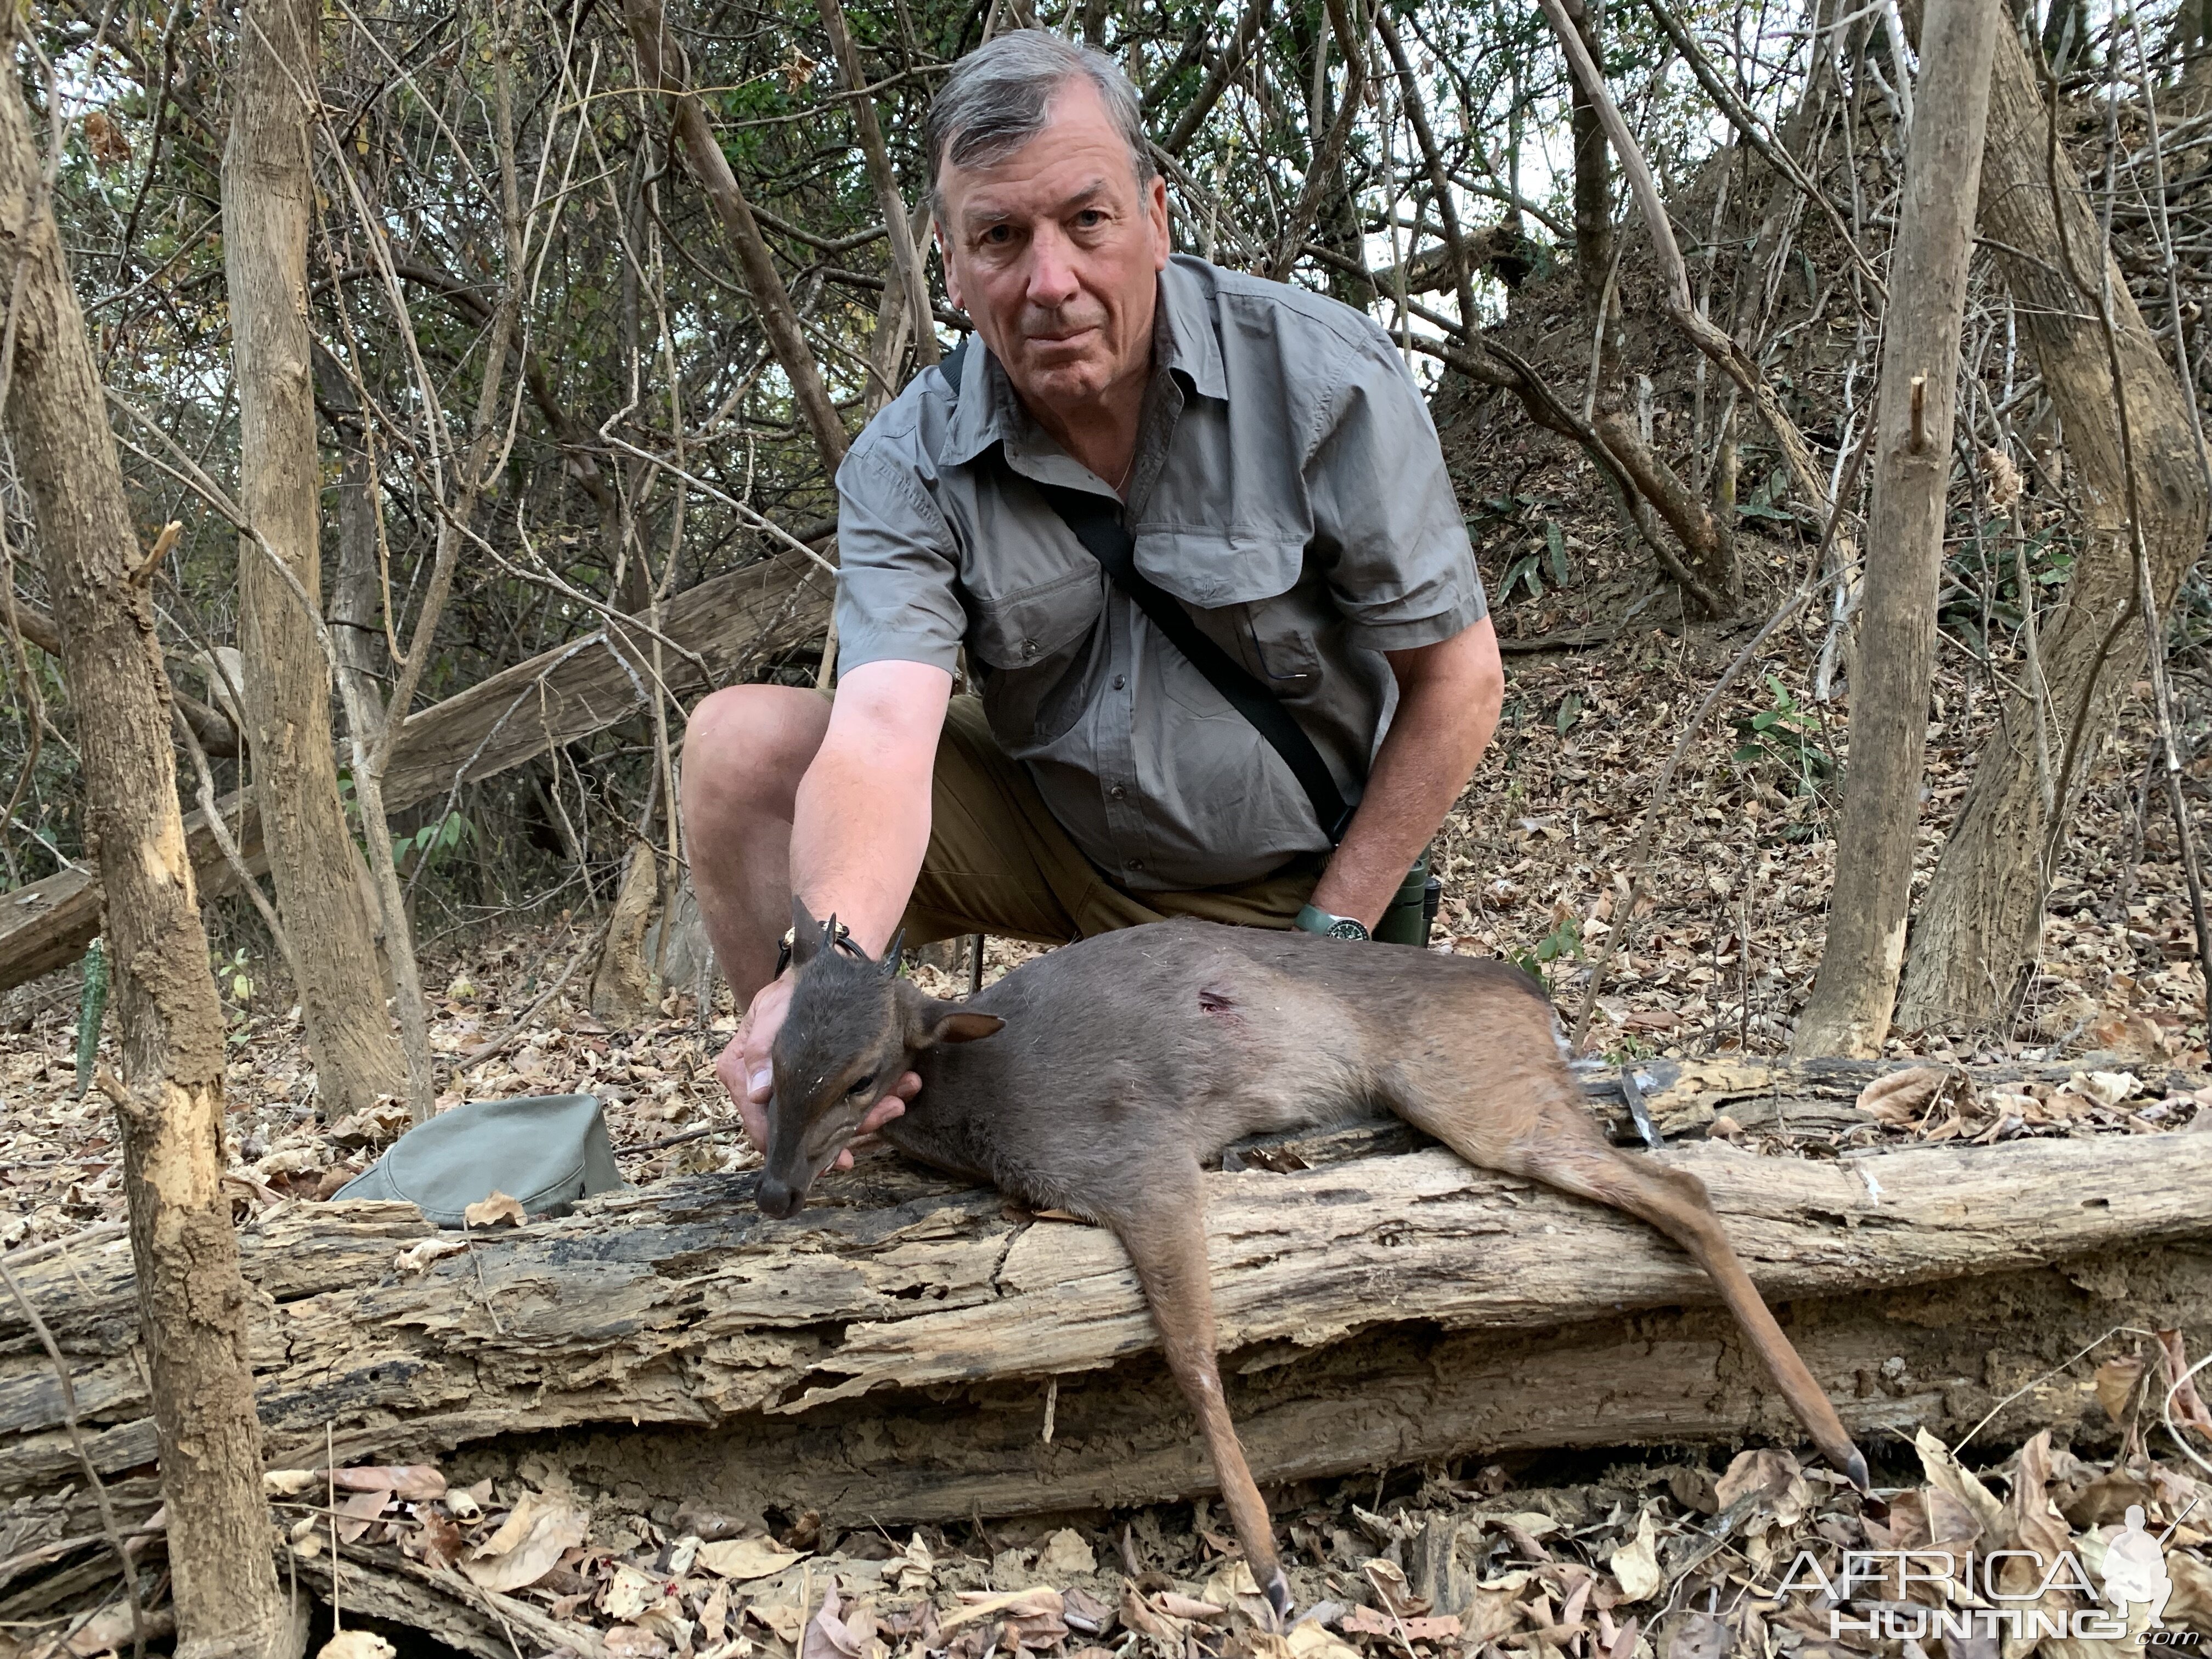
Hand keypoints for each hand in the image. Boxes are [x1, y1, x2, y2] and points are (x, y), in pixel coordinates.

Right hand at [715, 974, 917, 1168]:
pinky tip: (896, 1095)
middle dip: (842, 1132)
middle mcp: (763, 1090)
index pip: (758, 1125)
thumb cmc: (790, 993)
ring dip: (865, 1117)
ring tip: (896, 1103)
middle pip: (799, 1131)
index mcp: (740, 1074)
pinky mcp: (821, 1088)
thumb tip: (755, 1094)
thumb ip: (762, 1049)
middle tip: (879, 1119)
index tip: (827, 1157)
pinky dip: (870, 1103)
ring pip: (826, 1122)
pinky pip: (842, 1106)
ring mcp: (794, 1091)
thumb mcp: (772, 1012)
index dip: (790, 1146)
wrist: (819, 973)